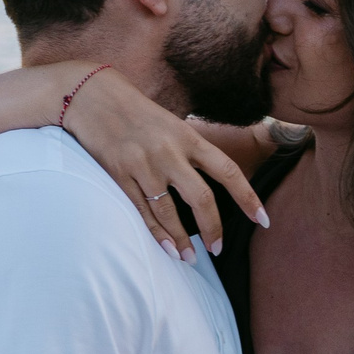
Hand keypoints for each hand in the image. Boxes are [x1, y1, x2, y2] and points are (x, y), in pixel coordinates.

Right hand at [59, 64, 263, 258]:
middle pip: (202, 199)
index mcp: (188, 137)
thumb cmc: (136, 112)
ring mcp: (144, 165)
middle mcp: (169, 152)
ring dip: (182, 240)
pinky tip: (167, 248)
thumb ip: (191, 151)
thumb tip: (210, 184)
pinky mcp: (120, 175)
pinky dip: (156, 233)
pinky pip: (142, 211)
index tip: (262, 220)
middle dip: (214, 228)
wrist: (91, 96)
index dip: (248, 198)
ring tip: (190, 258)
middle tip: (218, 249)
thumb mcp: (172, 124)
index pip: (228, 171)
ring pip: (170, 212)